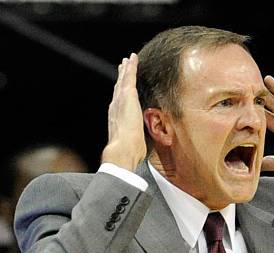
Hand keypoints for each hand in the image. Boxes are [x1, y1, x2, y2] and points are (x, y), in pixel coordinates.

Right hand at [101, 53, 146, 170]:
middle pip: (118, 89)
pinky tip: (133, 58)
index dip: (119, 94)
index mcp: (116, 120)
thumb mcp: (132, 147)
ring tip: (127, 60)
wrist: (122, 150)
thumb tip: (139, 152)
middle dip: (120, 78)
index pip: (118, 104)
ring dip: (126, 70)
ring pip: (123, 81)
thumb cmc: (128, 154)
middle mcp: (116, 108)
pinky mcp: (127, 95)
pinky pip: (129, 77)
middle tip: (122, 67)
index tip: (121, 87)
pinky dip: (131, 67)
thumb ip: (135, 145)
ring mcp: (120, 101)